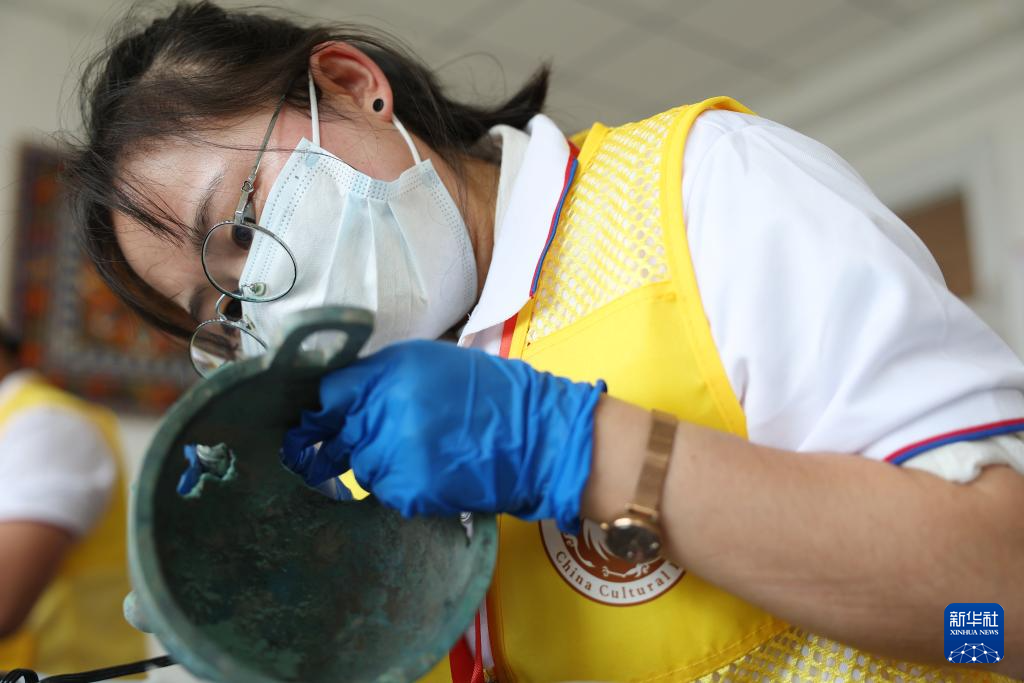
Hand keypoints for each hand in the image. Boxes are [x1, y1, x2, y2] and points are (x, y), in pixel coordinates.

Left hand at [280, 340, 604, 532]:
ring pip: (363, 466)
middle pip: (341, 433)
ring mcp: (394, 454)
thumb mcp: (431, 363)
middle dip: (354, 439)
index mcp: (388, 374)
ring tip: (424, 452)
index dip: (323, 412)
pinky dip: (403, 486)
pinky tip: (434, 471)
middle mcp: (383, 411)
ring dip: (382, 463)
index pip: (329, 395)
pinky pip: (386, 491)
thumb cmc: (486, 394)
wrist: (534, 436)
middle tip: (380, 441)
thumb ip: (383, 376)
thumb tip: (340, 397)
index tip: (316, 424)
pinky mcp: (408, 489)